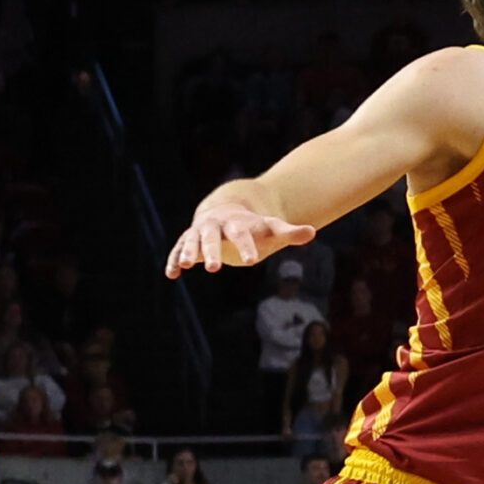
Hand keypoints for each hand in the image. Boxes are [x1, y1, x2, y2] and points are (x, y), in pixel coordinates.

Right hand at [165, 204, 315, 276]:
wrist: (226, 210)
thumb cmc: (252, 225)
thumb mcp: (270, 228)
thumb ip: (289, 231)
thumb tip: (312, 232)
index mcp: (237, 223)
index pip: (243, 234)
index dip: (247, 247)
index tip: (252, 261)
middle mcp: (216, 226)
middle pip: (212, 238)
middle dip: (211, 251)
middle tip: (213, 268)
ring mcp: (199, 232)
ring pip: (191, 241)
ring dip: (187, 252)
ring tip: (184, 266)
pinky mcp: (188, 241)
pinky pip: (178, 249)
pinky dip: (173, 260)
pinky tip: (171, 274)